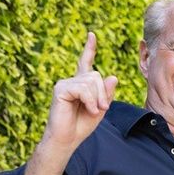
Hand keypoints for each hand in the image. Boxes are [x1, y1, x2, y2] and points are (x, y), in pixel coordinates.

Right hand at [41, 32, 118, 149]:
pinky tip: (89, 110)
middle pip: (96, 76)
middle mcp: (72, 81)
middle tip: (102, 108)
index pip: (86, 62)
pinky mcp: (60, 89)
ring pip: (91, 82)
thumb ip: (107, 93)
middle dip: (103, 93)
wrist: (67, 139)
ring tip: (93, 111)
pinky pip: (83, 89)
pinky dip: (90, 101)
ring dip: (97, 99)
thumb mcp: (100, 108)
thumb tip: (113, 76)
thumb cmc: (82, 125)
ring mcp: (65, 84)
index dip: (89, 48)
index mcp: (81, 84)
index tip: (91, 35)